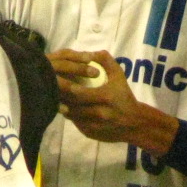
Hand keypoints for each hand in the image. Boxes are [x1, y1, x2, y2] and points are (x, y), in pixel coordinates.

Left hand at [48, 50, 177, 153]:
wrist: (134, 123)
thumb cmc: (124, 95)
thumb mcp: (119, 75)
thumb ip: (104, 60)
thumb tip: (87, 53)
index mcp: (106, 97)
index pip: (80, 92)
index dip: (67, 88)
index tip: (58, 80)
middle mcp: (100, 114)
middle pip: (73, 105)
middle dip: (61, 97)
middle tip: (52, 89)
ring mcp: (94, 126)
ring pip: (71, 115)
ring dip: (62, 107)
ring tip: (56, 97)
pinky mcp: (89, 133)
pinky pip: (74, 123)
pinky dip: (69, 115)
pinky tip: (65, 107)